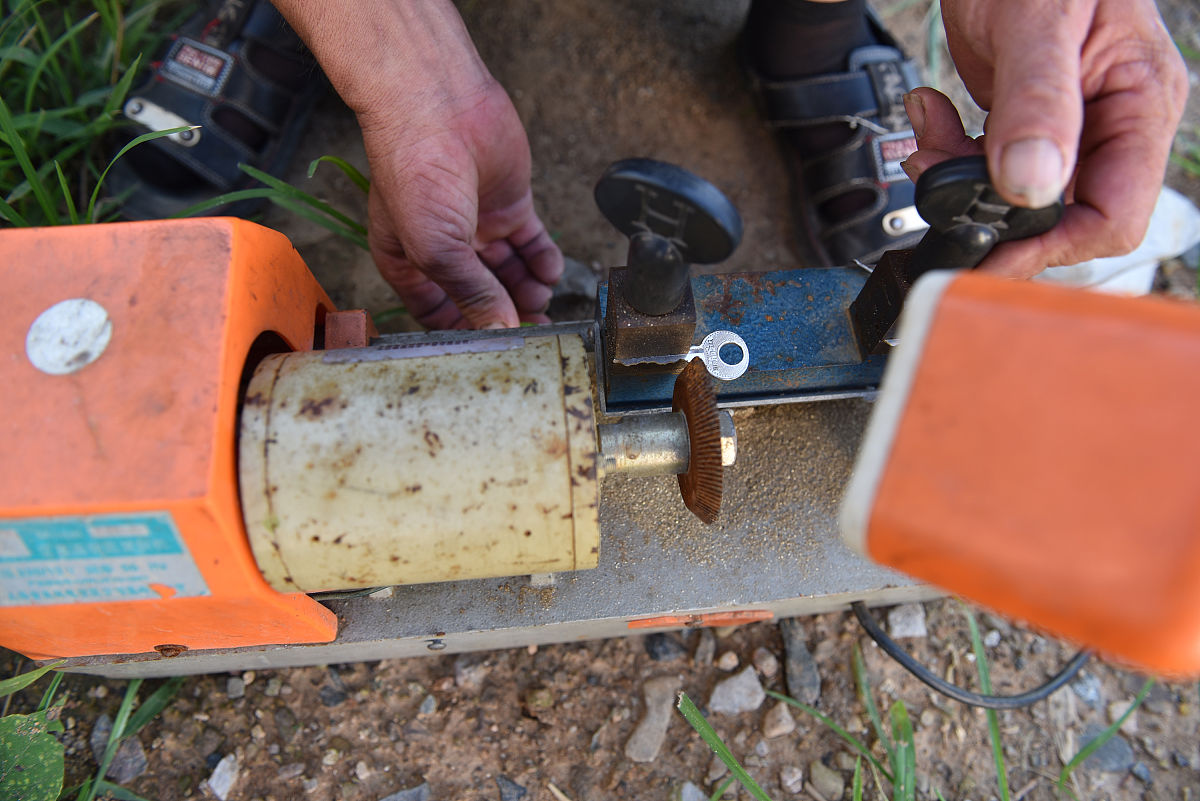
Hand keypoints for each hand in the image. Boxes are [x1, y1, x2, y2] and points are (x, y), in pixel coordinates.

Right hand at [273, 0, 560, 327]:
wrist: (437, 106)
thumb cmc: (415, 173)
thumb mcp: (437, 249)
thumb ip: (472, 293)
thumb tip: (500, 330)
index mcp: (409, 262)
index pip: (440, 313)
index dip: (467, 332)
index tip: (495, 347)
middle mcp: (444, 246)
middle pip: (481, 295)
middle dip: (506, 315)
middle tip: (533, 331)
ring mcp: (478, 225)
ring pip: (510, 273)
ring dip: (527, 291)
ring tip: (542, 302)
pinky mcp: (510, 204)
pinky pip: (532, 243)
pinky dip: (543, 260)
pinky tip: (549, 272)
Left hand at [900, 0, 1187, 277]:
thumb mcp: (1039, 22)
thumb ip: (1038, 102)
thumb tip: (1033, 186)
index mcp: (1138, 104)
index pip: (1114, 215)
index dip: (1050, 244)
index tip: (988, 247)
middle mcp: (1109, 123)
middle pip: (1059, 216)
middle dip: (991, 205)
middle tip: (938, 172)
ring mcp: (1066, 125)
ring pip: (1014, 195)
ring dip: (957, 175)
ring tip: (932, 130)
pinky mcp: (1023, 120)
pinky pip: (986, 164)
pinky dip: (948, 150)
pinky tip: (934, 112)